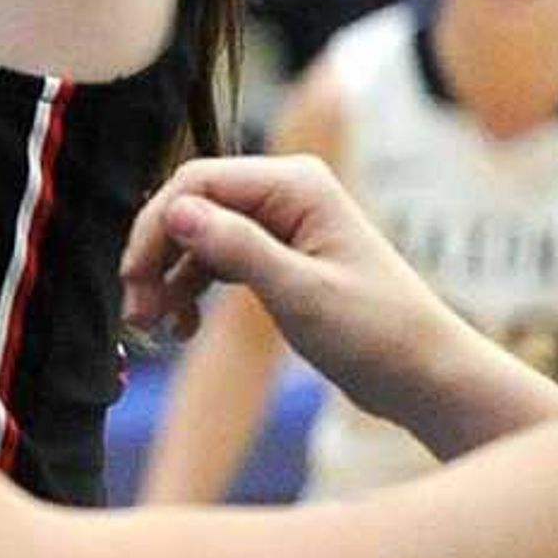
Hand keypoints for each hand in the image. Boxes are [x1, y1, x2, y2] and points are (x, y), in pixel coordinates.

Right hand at [122, 155, 477, 419]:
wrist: (423, 374)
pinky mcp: (278, 257)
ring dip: (169, 279)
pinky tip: (183, 326)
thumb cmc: (377, 332)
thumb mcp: (300, 292)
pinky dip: (192, 290)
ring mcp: (282, 225)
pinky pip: (215, 261)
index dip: (157, 226)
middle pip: (192, 208)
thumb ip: (236, 247)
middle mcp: (286, 195)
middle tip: (138, 311)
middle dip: (157, 257)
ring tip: (157, 326)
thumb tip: (176, 211)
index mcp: (297, 186)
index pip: (198, 183)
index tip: (134, 278)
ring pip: (197, 238)